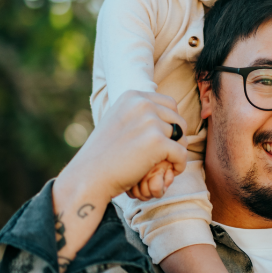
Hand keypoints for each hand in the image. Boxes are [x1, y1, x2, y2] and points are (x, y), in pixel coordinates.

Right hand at [64, 90, 187, 204]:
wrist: (89, 176)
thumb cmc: (104, 153)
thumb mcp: (119, 120)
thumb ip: (139, 113)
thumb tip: (167, 110)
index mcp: (133, 96)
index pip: (170, 104)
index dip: (171, 123)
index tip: (162, 139)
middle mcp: (142, 104)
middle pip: (178, 119)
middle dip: (176, 138)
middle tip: (165, 154)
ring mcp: (150, 122)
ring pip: (182, 137)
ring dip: (176, 152)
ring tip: (163, 164)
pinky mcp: (157, 142)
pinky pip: (182, 154)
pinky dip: (179, 165)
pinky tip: (169, 172)